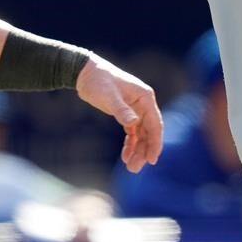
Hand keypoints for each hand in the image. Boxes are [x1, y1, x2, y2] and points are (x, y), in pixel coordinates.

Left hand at [75, 54, 162, 172]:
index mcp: (145, 98)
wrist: (85, 73)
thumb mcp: (108, 95)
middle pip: (149, 133)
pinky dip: (130, 145)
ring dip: (138, 151)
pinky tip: (126, 157)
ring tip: (131, 167)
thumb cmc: (98, 80)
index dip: (155, 143)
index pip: (155, 124)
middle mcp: (143, 104)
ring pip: (142, 135)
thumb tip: (133, 123)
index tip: (152, 160)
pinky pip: (133, 134)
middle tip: (135, 168)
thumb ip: (121, 110)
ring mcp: (136, 110)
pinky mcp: (126, 114)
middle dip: (144, 151)